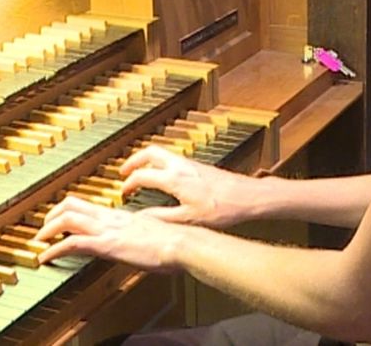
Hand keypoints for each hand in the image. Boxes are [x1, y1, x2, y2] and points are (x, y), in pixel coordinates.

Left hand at [36, 196, 184, 271]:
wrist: (183, 243)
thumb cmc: (174, 241)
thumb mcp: (152, 232)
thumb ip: (139, 231)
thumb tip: (136, 236)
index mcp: (121, 215)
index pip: (87, 205)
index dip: (68, 210)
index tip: (59, 219)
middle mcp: (111, 218)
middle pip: (72, 205)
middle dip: (52, 215)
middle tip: (43, 228)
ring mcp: (108, 230)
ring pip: (68, 219)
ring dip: (48, 230)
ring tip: (38, 241)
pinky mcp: (108, 245)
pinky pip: (73, 243)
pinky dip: (55, 249)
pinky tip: (46, 258)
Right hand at [118, 145, 249, 227]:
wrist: (247, 197)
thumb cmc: (222, 208)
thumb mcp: (189, 219)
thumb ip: (162, 217)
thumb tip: (142, 219)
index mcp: (174, 179)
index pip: (142, 176)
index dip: (128, 185)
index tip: (123, 193)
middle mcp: (180, 166)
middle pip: (149, 153)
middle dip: (133, 161)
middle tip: (124, 172)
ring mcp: (190, 163)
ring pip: (161, 153)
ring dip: (147, 159)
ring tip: (140, 170)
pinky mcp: (198, 165)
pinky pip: (172, 158)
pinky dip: (160, 163)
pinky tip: (164, 176)